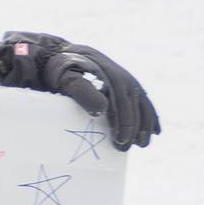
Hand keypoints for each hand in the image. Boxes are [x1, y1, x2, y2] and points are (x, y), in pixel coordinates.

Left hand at [0, 32, 160, 149]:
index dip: (124, 117)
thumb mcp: (62, 79)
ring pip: (139, 98)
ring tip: (142, 143)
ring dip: (144, 121)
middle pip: (132, 97)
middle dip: (134, 123)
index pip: (119, 93)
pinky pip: (139, 98)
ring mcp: (117, 72)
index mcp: (100, 65)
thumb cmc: (53, 72)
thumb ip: (80, 91)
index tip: (121, 138)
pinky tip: (154, 131)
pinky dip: (147, 114)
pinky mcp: (119, 80)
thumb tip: (102, 109)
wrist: (49, 58)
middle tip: (129, 146)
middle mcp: (113, 67)